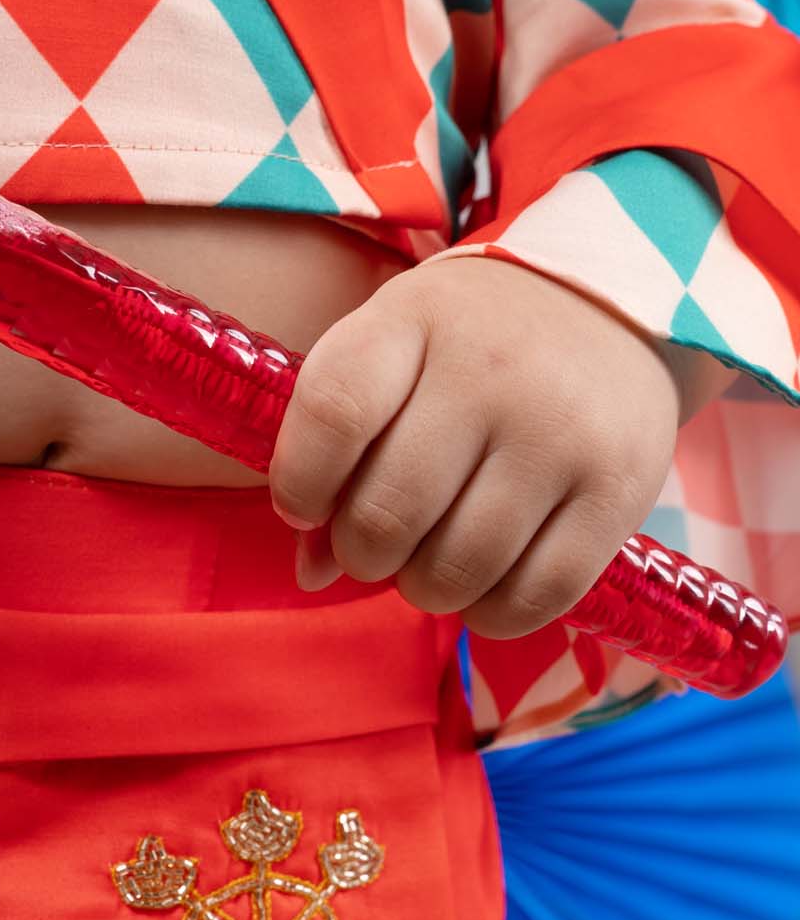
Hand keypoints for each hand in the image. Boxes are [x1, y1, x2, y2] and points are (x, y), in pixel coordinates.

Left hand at [269, 257, 704, 638]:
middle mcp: (492, 371)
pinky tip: (485, 589)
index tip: (307, 506)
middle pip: (388, 514)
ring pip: (457, 569)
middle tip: (381, 544)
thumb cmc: (467, 346)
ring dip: (426, 590)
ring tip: (434, 562)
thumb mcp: (391, 358)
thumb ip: (336, 451)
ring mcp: (561, 433)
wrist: (607, 304)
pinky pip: (533, 598)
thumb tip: (312, 573)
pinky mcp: (618, 492)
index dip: (301, 482)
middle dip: (364, 555)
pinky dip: (492, 615)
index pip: (334, 413)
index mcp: (414, 321)